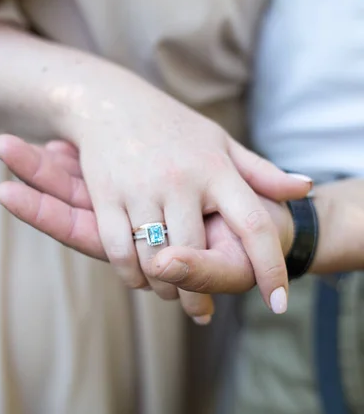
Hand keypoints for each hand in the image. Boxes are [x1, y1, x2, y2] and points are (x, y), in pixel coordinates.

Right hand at [0, 135, 296, 318]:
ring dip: (164, 288)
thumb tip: (305, 188)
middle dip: (199, 295)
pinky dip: (130, 274)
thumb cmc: (173, 127)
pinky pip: (119, 250)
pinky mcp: (107, 195)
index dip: (270, 267)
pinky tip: (141, 281)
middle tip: (203, 312)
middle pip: (198, 253)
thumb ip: (261, 172)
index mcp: (216, 169)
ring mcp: (142, 188)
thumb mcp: (220, 142)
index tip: (279, 302)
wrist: (110, 102)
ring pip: (156, 258)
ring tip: (172, 297)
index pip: (253, 225)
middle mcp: (182, 180)